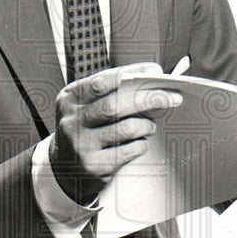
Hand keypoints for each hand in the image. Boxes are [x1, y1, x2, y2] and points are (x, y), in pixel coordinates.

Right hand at [50, 62, 182, 204]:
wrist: (65, 166)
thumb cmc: (84, 128)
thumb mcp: (86, 105)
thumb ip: (112, 92)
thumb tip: (151, 80)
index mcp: (70, 98)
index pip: (103, 81)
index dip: (132, 74)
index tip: (155, 71)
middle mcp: (72, 121)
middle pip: (115, 105)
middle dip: (148, 99)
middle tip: (171, 97)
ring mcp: (81, 145)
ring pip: (126, 128)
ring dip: (146, 125)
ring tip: (149, 125)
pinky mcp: (94, 166)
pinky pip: (129, 150)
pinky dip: (141, 144)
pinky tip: (139, 142)